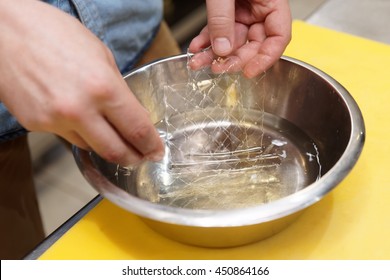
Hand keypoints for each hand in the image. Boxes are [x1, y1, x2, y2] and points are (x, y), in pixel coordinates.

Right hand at [0, 0, 163, 165]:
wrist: (4, 29)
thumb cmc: (53, 33)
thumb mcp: (101, 55)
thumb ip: (118, 89)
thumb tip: (132, 115)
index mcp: (103, 87)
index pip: (138, 130)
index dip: (152, 146)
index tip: (156, 151)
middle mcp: (79, 109)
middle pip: (116, 152)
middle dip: (134, 158)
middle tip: (141, 158)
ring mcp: (54, 120)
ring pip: (92, 148)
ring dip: (107, 146)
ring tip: (114, 138)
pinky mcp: (36, 125)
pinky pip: (68, 137)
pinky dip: (81, 134)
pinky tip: (81, 119)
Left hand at [188, 0, 291, 77]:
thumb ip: (222, 18)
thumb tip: (222, 49)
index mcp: (271, 1)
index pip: (279, 36)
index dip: (267, 57)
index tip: (250, 71)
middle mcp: (259, 9)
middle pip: (253, 44)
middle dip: (234, 59)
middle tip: (217, 68)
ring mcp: (242, 11)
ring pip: (232, 41)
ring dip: (214, 54)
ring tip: (199, 62)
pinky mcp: (226, 11)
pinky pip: (218, 31)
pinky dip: (206, 41)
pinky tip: (195, 48)